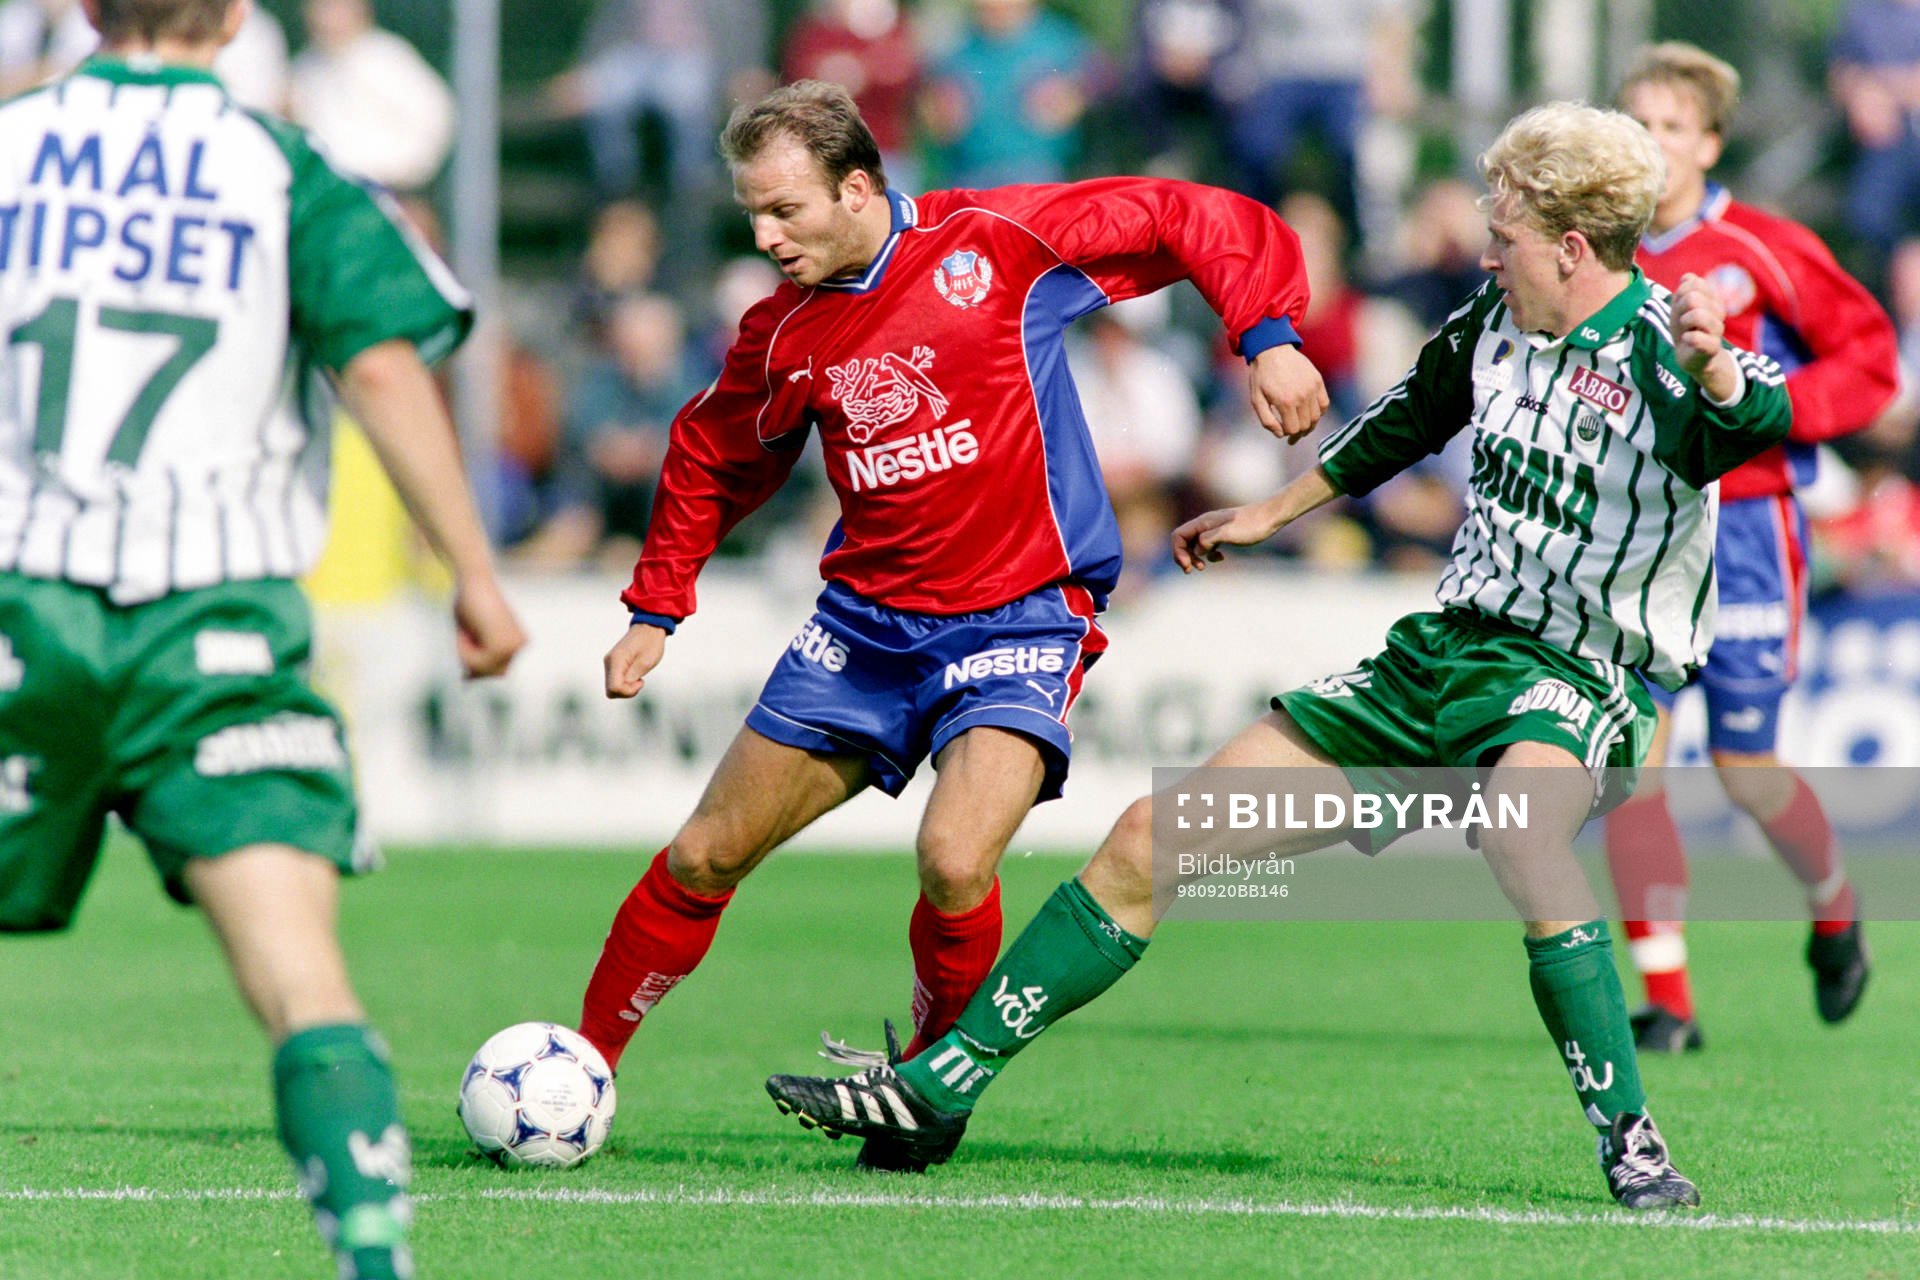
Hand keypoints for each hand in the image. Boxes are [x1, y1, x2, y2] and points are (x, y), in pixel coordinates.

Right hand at [452, 575, 525, 678]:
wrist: (473, 579)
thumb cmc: (469, 602)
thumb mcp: (472, 635)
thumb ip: (476, 657)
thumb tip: (469, 681)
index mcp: (518, 642)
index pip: (496, 669)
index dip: (476, 659)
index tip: (470, 634)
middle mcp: (520, 646)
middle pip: (492, 673)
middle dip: (473, 659)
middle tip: (467, 633)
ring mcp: (513, 647)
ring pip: (481, 669)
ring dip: (466, 653)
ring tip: (467, 628)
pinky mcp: (502, 646)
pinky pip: (476, 663)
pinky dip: (464, 650)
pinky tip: (467, 629)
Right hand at [604, 623, 667, 697]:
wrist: (649, 628)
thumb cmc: (650, 643)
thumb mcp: (645, 663)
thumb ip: (631, 678)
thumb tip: (619, 689)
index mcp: (616, 661)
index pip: (613, 689)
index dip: (628, 691)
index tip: (641, 681)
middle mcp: (608, 662)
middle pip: (611, 691)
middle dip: (627, 691)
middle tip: (640, 680)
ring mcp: (609, 663)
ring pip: (612, 688)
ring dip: (627, 687)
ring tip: (639, 676)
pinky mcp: (612, 665)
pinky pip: (615, 682)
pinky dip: (625, 683)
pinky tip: (635, 674)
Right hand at [1172, 503, 1279, 571]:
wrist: (1270, 517)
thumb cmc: (1251, 525)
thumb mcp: (1227, 533)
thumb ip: (1208, 540)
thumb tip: (1197, 550)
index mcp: (1203, 522)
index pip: (1178, 536)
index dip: (1178, 552)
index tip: (1188, 565)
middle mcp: (1206, 525)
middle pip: (1184, 541)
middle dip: (1184, 556)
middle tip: (1191, 570)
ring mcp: (1214, 529)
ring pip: (1195, 544)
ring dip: (1195, 557)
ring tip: (1203, 567)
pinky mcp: (1224, 535)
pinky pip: (1208, 546)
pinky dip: (1209, 555)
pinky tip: (1221, 558)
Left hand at [1248, 343, 1329, 442]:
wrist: (1272, 350)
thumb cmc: (1262, 376)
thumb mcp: (1256, 400)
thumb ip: (1267, 420)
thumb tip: (1281, 435)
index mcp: (1285, 402)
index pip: (1294, 429)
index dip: (1289, 435)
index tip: (1285, 435)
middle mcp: (1302, 396)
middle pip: (1306, 425)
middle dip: (1299, 433)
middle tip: (1293, 434)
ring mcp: (1312, 388)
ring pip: (1316, 417)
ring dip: (1309, 425)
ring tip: (1302, 426)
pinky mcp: (1318, 381)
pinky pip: (1324, 403)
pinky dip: (1319, 412)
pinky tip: (1310, 414)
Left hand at [1672, 272, 1738, 399]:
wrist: (1693, 357)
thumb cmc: (1686, 329)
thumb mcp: (1680, 308)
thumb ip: (1684, 291)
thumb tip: (1688, 277)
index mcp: (1711, 299)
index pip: (1696, 283)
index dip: (1681, 293)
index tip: (1680, 307)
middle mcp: (1718, 312)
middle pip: (1694, 297)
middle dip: (1679, 308)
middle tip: (1681, 321)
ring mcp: (1717, 329)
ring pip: (1698, 314)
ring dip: (1684, 322)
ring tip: (1685, 330)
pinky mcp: (1712, 347)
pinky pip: (1696, 337)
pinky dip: (1687, 338)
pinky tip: (1686, 340)